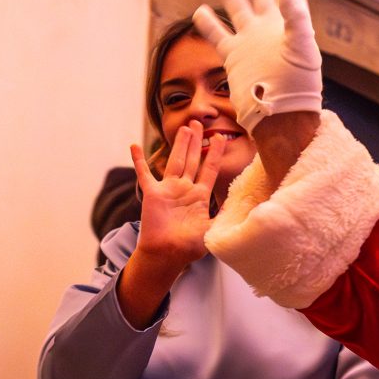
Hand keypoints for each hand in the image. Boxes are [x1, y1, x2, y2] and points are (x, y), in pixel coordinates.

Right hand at [129, 121, 227, 271]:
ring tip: (184, 127)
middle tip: (198, 122)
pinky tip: (134, 145)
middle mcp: (184, 189)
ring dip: (179, 144)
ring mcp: (168, 190)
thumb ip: (226, 216)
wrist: (168, 255)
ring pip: (174, 161)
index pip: (209, 169)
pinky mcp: (152, 194)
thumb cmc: (189, 247)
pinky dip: (138, 161)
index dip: (214, 153)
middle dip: (196, 141)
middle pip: (192, 159)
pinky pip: (144, 174)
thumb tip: (245, 208)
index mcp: (200, 196)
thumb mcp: (213, 230)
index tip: (220, 137)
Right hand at [195, 0, 320, 131]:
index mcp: (288, 25)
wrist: (280, 115)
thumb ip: (295, 12)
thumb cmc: (298, 84)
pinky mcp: (234, 57)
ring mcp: (250, 43)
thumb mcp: (302, 43)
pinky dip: (207, 24)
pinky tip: (200, 11)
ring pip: (236, 11)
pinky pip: (217, 36)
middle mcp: (268, 31)